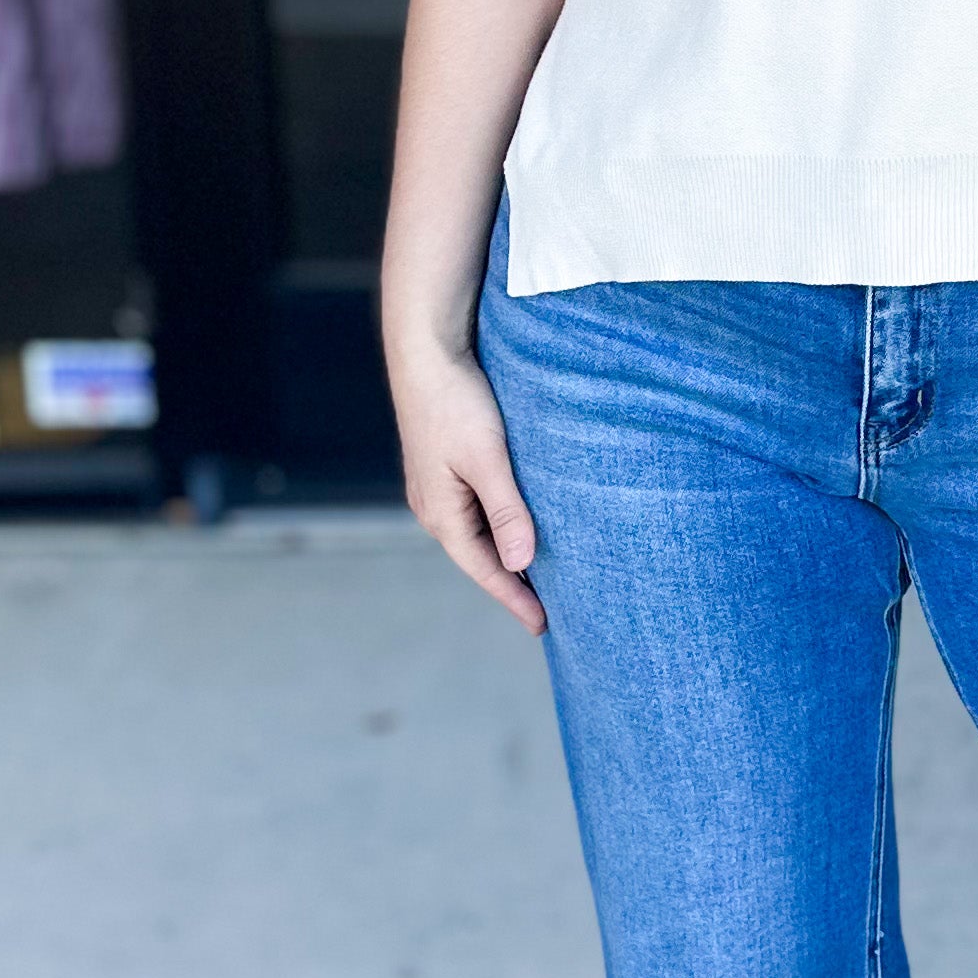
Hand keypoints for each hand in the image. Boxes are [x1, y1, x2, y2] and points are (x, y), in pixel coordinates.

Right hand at [392, 345, 544, 631]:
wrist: (427, 352)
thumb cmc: (457, 401)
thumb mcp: (487, 458)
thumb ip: (507, 510)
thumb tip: (522, 564)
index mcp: (441, 513)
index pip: (485, 570)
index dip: (516, 599)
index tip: (545, 626)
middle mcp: (434, 508)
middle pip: (479, 558)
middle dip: (512, 585)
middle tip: (550, 611)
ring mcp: (438, 488)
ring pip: (478, 535)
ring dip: (507, 555)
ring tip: (542, 578)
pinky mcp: (446, 467)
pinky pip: (477, 512)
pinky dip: (500, 528)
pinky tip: (520, 528)